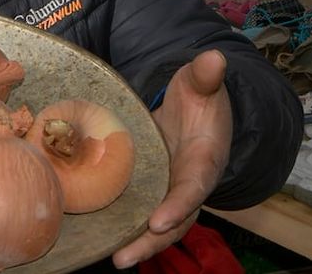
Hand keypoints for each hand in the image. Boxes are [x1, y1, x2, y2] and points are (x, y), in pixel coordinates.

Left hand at [112, 50, 231, 267]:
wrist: (197, 110)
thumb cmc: (199, 98)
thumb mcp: (201, 84)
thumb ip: (206, 76)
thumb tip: (214, 58)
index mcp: (204, 160)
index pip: (194, 186)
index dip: (179, 205)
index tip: (160, 221)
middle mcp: (188, 182)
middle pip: (175, 220)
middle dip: (152, 241)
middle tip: (124, 258)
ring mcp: (170, 190)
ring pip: (157, 225)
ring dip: (137, 244)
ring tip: (112, 259)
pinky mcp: (152, 190)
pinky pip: (139, 212)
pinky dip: (123, 227)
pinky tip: (97, 238)